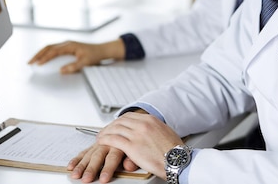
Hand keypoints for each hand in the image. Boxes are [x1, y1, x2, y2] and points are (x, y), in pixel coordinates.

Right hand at [27, 39, 125, 73]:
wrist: (102, 50)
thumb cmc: (95, 55)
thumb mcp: (85, 63)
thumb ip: (73, 67)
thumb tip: (61, 71)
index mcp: (70, 46)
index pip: (54, 51)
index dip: (45, 58)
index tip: (38, 64)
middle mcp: (66, 44)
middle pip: (48, 47)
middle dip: (38, 54)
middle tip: (29, 62)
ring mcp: (66, 45)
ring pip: (49, 48)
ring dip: (40, 54)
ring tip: (32, 61)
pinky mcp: (67, 48)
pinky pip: (53, 49)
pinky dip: (46, 54)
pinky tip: (42, 59)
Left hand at [68, 112, 183, 180]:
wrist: (177, 160)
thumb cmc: (174, 151)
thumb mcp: (165, 133)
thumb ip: (155, 129)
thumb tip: (150, 132)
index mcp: (151, 120)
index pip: (130, 116)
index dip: (119, 121)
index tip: (115, 125)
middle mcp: (143, 124)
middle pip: (120, 121)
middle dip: (110, 126)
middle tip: (105, 131)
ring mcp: (137, 134)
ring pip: (115, 129)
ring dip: (105, 132)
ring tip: (100, 137)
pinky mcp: (132, 146)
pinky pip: (113, 140)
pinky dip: (105, 139)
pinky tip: (101, 142)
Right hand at [68, 143, 135, 182]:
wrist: (128, 127)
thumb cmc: (133, 142)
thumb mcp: (137, 150)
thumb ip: (132, 158)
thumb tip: (129, 166)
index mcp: (119, 144)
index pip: (113, 157)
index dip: (108, 168)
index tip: (104, 178)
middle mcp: (108, 143)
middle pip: (98, 156)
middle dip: (91, 168)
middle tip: (86, 178)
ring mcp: (100, 144)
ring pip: (89, 154)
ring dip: (81, 164)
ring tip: (75, 174)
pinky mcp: (95, 145)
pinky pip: (85, 151)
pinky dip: (77, 159)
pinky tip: (71, 165)